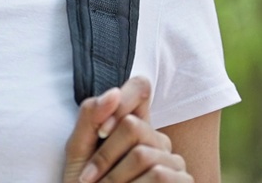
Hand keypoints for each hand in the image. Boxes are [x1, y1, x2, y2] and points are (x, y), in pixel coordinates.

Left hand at [63, 77, 190, 182]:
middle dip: (105, 155)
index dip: (122, 101)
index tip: (100, 131)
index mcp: (135, 126)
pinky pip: (160, 175)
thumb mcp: (78, 152)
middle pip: (133, 125)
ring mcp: (174, 162)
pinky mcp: (182, 182)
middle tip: (90, 180)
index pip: (140, 87)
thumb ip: (91, 119)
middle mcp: (158, 140)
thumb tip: (113, 92)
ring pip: (143, 154)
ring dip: (114, 179)